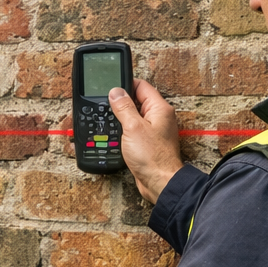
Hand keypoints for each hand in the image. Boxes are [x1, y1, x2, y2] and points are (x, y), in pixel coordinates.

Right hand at [108, 81, 182, 204]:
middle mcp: (159, 117)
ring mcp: (154, 130)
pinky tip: (117, 135)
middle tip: (108, 107)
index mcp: (159, 108)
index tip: (111, 88)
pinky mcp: (148, 142)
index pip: (141, 86)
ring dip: (121, 118)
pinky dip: (124, 130)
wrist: (159, 182)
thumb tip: (116, 92)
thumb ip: (124, 107)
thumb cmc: (153, 157)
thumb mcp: (133, 127)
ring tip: (113, 122)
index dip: (125, 84)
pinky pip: (134, 129)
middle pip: (136, 100)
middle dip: (121, 103)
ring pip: (133, 116)